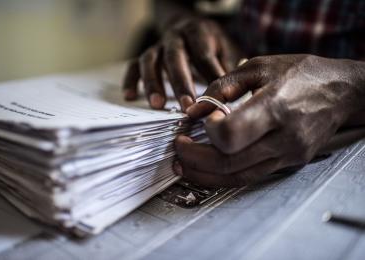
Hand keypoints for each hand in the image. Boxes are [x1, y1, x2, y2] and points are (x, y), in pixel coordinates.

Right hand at [122, 17, 241, 111]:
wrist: (188, 27)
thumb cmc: (211, 45)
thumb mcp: (225, 49)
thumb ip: (230, 68)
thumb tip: (239, 96)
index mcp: (198, 32)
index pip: (203, 55)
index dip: (208, 76)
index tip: (214, 100)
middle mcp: (175, 36)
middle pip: (175, 57)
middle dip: (180, 82)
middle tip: (186, 106)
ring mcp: (157, 45)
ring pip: (150, 60)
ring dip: (153, 82)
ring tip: (158, 105)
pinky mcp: (146, 55)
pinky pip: (133, 66)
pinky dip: (130, 80)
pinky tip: (130, 97)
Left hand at [174, 54, 364, 186]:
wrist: (342, 92)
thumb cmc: (301, 74)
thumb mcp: (260, 66)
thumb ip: (221, 86)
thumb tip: (193, 111)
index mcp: (276, 106)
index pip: (233, 133)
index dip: (210, 131)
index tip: (203, 119)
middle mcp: (283, 137)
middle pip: (229, 162)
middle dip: (195, 158)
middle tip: (177, 146)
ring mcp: (288, 155)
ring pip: (237, 177)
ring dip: (203, 174)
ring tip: (182, 164)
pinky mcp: (288, 164)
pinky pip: (249, 177)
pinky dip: (222, 177)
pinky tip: (206, 170)